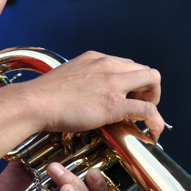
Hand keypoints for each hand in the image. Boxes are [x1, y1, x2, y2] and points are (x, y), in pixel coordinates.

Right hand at [14, 51, 164, 140]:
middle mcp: (107, 65)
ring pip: (152, 80)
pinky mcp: (113, 104)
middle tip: (138, 108)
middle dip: (147, 89)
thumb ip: (83, 80)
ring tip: (145, 118)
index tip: (129, 97)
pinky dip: (156, 121)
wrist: (34, 103)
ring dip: (154, 100)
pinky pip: (147, 109)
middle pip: (144, 70)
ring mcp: (112, 83)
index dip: (133, 82)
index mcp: (96, 59)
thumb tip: (88, 94)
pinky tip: (153, 132)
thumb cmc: (43, 95)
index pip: (127, 64)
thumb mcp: (68, 76)